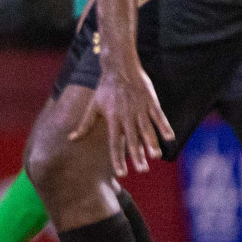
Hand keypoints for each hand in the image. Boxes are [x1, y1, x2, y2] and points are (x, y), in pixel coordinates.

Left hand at [70, 60, 174, 175]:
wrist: (119, 67)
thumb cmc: (104, 88)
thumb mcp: (93, 106)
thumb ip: (85, 124)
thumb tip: (71, 139)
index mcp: (112, 119)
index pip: (115, 143)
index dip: (118, 159)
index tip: (122, 173)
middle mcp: (126, 116)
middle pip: (132, 139)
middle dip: (137, 155)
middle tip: (142, 170)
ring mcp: (139, 109)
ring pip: (146, 129)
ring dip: (151, 143)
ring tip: (155, 156)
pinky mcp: (150, 101)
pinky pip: (158, 116)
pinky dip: (164, 126)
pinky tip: (170, 137)